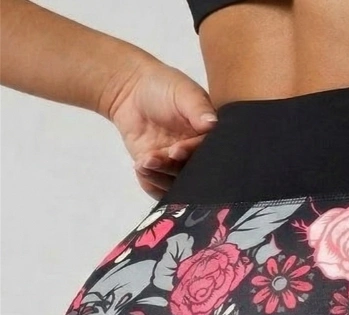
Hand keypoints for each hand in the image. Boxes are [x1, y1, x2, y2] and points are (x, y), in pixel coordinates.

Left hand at [99, 54, 216, 197]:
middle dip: (172, 169)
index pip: (207, 154)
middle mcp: (196, 157)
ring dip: (158, 177)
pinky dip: (149, 183)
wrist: (131, 92)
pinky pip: (158, 190)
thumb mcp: (183, 91)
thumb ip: (198, 108)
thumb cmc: (162, 87)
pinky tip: (140, 167)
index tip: (176, 150)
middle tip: (154, 158)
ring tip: (144, 161)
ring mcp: (177, 167)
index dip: (191, 155)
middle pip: (191, 175)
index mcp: (208, 138)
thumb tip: (213, 123)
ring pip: (174, 186)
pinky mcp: (159, 173)